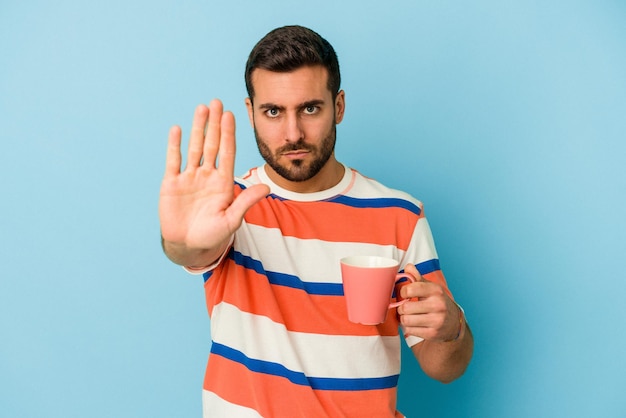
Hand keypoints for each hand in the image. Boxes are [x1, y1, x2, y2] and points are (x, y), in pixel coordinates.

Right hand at [159, 99, 268, 264]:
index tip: (232, 115)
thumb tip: (267, 187)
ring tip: (201, 108)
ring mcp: (189, 178)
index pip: (227, 152)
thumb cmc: (213, 235)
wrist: (189, 246)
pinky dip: (175, 145)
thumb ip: (246, 201)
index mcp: (223, 182)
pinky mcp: (171, 183)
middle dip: (215, 123)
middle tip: (217, 102)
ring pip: (195, 147)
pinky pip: (174, 161)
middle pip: (212, 144)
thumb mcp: (232, 219)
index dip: (229, 134)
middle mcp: (207, 175)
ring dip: (198, 128)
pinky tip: (177, 129)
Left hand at [397, 263, 461, 341]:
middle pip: (405, 307)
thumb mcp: (431, 288)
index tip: (405, 294)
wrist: (455, 324)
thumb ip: (418, 277)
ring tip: (408, 316)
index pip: (410, 289)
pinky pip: (410, 331)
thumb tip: (408, 266)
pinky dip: (408, 328)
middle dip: (401, 308)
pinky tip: (414, 324)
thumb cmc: (438, 302)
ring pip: (406, 320)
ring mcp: (436, 321)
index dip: (402, 292)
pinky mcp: (433, 334)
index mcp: (436, 291)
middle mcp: (438, 305)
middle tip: (405, 308)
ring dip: (404, 319)